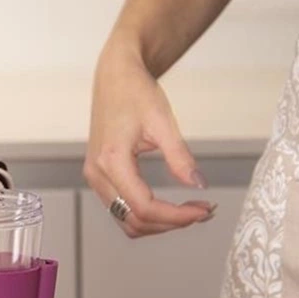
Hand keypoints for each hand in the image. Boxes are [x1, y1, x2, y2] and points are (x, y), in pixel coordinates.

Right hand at [84, 42, 215, 237]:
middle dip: (171, 222)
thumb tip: (198, 185)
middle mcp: (97, 174)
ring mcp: (95, 176)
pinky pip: (121, 209)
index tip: (203, 210)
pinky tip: (169, 206)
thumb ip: (180, 157)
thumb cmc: (135, 91)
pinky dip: (146, 214)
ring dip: (158, 223)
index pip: (144, 206)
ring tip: (189, 211)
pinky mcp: (100, 175)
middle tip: (202, 211)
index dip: (176, 216)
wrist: (115, 74)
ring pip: (126, 220)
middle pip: (134, 220)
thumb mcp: (162, 122)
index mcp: (111, 160)